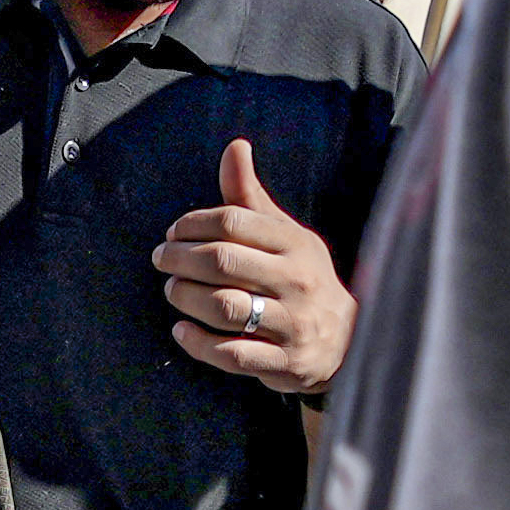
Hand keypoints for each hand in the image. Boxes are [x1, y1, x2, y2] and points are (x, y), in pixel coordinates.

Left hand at [157, 138, 352, 400]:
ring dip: (186, 298)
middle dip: (182, 259)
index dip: (194, 224)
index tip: (175, 232)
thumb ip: (250, 197)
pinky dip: (198, 343)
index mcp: (295, 244)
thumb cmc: (301, 277)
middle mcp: (297, 281)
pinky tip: (182, 331)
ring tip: (173, 290)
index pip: (234, 222)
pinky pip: (231, 353)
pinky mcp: (283, 362)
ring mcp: (292, 324)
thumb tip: (234, 147)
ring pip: (225, 307)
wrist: (347, 338)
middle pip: (224, 262)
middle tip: (162, 259)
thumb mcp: (284, 234)